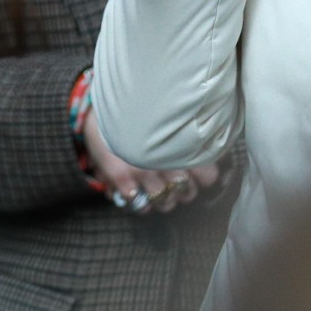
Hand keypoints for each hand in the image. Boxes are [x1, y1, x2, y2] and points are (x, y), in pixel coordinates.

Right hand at [81, 108, 220, 214]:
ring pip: (165, 202)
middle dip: (185, 190)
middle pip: (186, 191)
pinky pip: (140, 205)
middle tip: (179, 183)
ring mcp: (141, 171)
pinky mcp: (121, 178)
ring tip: (161, 190)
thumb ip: (187, 137)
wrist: (98, 104)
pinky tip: (141, 193)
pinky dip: (143, 204)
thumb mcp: (165, 119)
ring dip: (166, 199)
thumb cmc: (135, 112)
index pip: (207, 174)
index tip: (201, 176)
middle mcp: (163, 158)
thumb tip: (211, 160)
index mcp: (178, 142)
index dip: (207, 178)